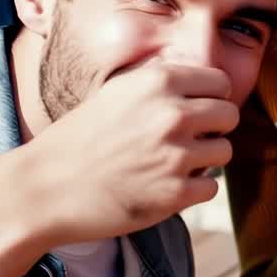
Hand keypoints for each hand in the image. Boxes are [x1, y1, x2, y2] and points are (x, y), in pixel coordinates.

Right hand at [28, 60, 239, 243]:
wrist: (47, 187)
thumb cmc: (80, 138)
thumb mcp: (118, 91)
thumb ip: (161, 84)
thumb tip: (203, 82)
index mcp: (159, 82)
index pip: (220, 82)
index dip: (212, 98)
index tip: (199, 111)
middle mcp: (173, 114)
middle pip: (230, 115)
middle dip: (215, 128)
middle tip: (191, 139)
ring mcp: (176, 155)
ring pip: (225, 152)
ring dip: (206, 160)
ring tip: (175, 163)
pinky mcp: (175, 194)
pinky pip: (211, 187)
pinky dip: (195, 190)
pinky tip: (168, 185)